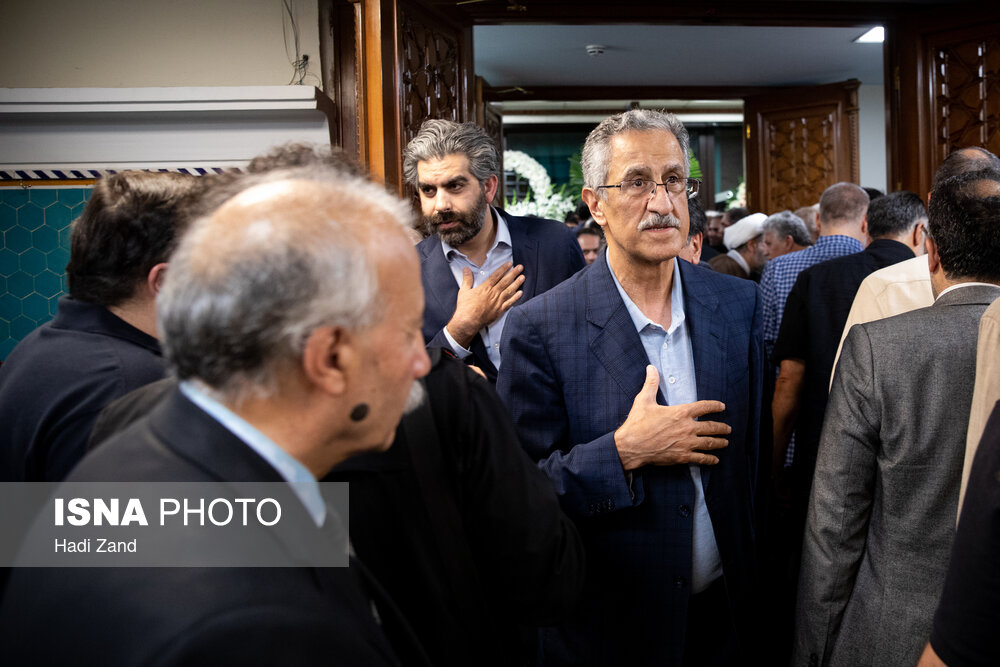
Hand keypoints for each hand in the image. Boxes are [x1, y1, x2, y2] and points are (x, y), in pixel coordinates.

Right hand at [445, 262, 524, 347]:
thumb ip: (467, 279)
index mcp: (485, 288)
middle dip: (513, 273)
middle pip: (505, 281)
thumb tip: (466, 269)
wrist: (468, 322)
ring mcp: (497, 302)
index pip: (496, 275)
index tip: (509, 264)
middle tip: (520, 267)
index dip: (503, 269)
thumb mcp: (463, 291)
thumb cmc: (465, 307)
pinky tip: (520, 293)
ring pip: (509, 291)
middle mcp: (493, 294)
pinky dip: (515, 298)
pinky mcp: (499, 311)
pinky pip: (509, 303)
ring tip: (523, 277)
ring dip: (516, 283)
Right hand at [614, 366, 730, 470]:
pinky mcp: (682, 456)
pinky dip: (710, 459)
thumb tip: (651, 367)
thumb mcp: (644, 400)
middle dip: (722, 427)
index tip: (722, 406)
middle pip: (711, 427)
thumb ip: (651, 383)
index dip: (715, 406)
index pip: (704, 407)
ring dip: (720, 442)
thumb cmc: (637, 423)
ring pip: (710, 443)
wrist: (631, 446)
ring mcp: (686, 443)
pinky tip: (715, 460)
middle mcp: (687, 428)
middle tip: (728, 428)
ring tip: (725, 442)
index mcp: (681, 412)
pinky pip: (701, 458)